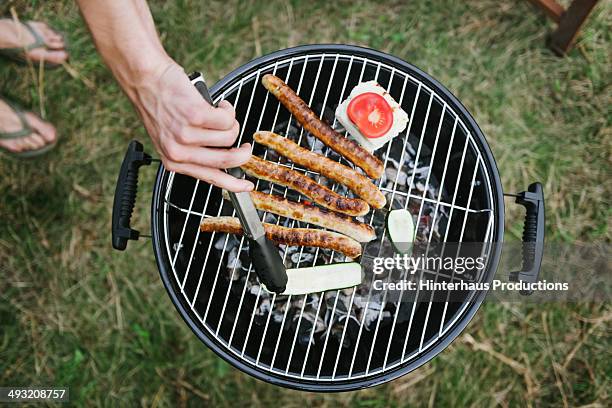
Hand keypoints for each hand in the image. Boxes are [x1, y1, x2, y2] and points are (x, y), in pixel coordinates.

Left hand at [127, 60, 253, 191]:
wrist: (145, 79)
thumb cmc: (159, 104)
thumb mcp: (169, 138)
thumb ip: (191, 153)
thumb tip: (223, 156)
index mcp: (173, 162)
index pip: (210, 178)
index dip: (233, 184)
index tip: (246, 186)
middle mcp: (179, 152)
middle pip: (227, 159)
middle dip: (243, 153)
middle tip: (245, 146)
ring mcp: (186, 134)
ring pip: (229, 136)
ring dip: (230, 123)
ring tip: (220, 113)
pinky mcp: (195, 115)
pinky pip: (227, 118)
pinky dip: (227, 109)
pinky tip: (219, 104)